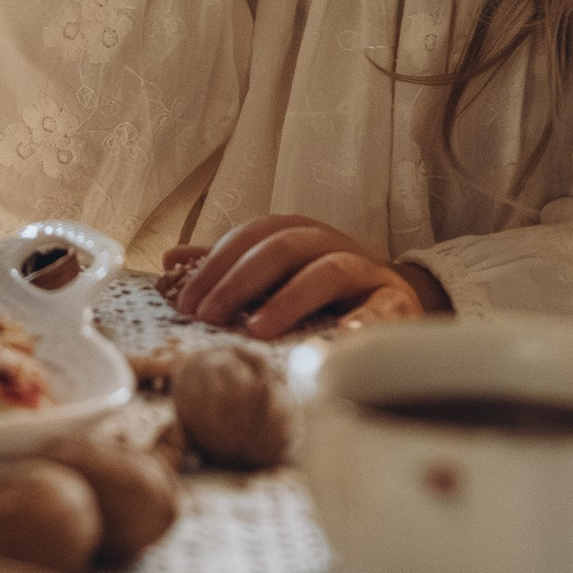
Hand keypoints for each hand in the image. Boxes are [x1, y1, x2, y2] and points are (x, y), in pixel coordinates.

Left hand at [177, 214, 438, 339]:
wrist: (400, 300)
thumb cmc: (327, 291)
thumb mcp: (278, 273)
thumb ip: (230, 267)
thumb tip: (173, 260)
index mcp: (299, 233)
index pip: (251, 235)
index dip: (216, 264)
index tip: (186, 301)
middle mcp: (331, 243)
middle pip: (284, 246)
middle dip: (240, 278)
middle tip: (209, 314)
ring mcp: (366, 271)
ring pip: (329, 270)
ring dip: (289, 298)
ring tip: (257, 329)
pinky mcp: (398, 303)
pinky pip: (381, 309)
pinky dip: (362, 321)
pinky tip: (340, 338)